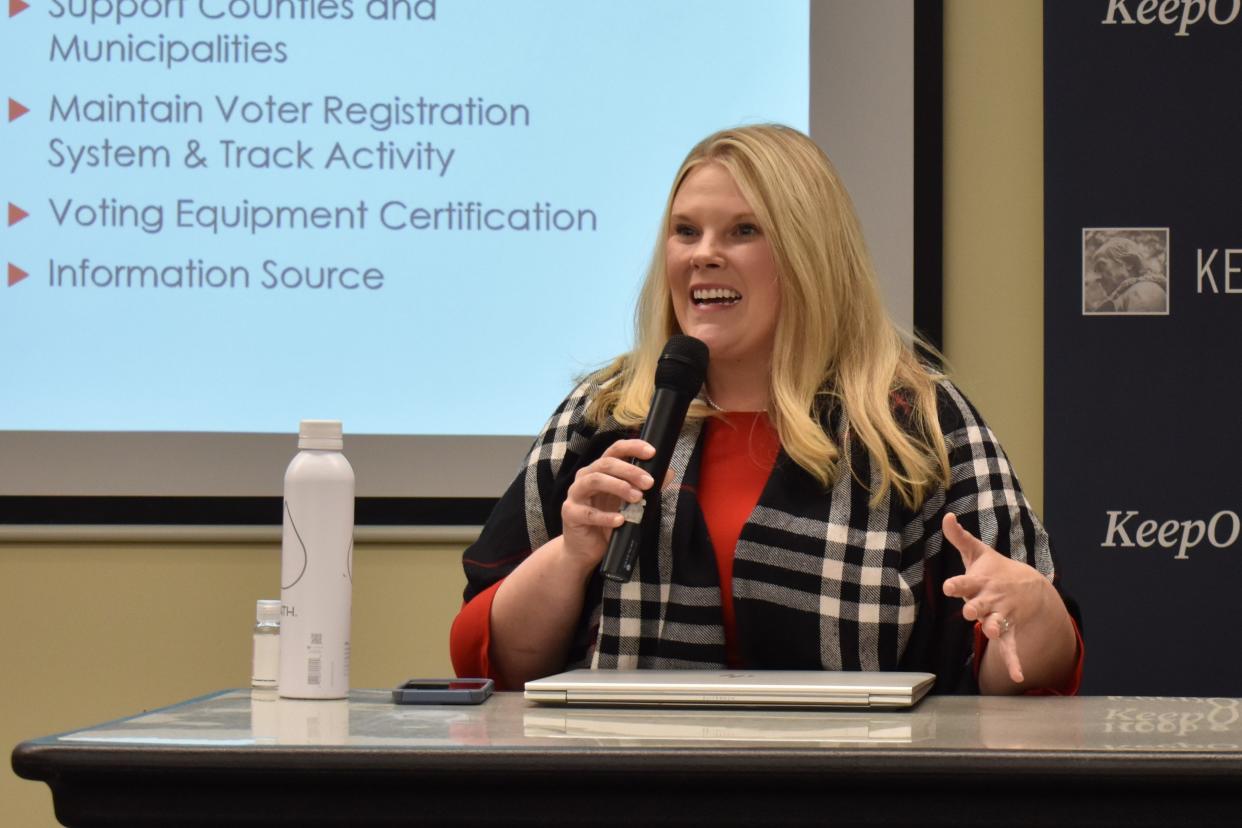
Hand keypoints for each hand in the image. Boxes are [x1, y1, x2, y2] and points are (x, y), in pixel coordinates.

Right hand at [560, 439, 655, 565]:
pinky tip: (620, 520)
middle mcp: (585, 477)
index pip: (615, 450)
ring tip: (637, 497)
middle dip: (630, 471)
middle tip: (649, 483)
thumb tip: (668, 473)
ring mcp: (575, 494)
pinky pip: (588, 512)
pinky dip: (606, 516)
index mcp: (599, 470)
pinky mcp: (570, 513)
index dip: (632, 447)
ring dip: (618, 486)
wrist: (585, 549)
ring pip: (594, 480)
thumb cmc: (607, 521)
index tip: (651, 452)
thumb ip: (644, 487)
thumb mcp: (628, 503)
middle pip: (606, 463)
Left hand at [940, 512, 1050, 684]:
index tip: (950, 586)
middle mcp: (990, 599)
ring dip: (994, 628)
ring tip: (992, 632)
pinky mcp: (1008, 629)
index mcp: (980, 581)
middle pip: (979, 605)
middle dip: (975, 608)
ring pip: (996, 623)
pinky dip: (1014, 661)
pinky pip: (1010, 647)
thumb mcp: (977, 553)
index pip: (964, 582)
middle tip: (970, 611)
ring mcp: (1001, 615)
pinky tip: (1018, 676)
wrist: (1030, 587)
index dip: (957, 585)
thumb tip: (947, 516)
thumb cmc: (996, 570)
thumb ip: (959, 537)